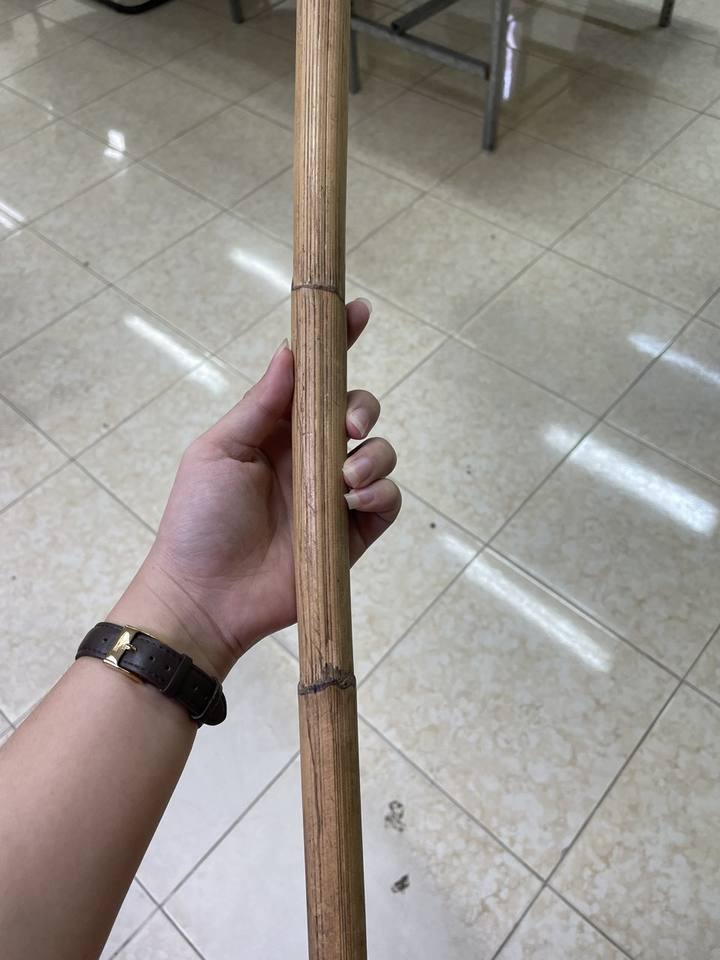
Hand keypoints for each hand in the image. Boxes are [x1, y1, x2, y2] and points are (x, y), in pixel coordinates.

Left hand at [109, 300, 400, 678]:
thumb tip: (290, 350)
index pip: (316, 382)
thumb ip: (261, 403)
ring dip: (374, 456)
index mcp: (277, 432)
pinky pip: (387, 502)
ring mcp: (334, 497)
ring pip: (380, 454)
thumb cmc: (199, 519)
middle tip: (352, 424)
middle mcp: (311, 458)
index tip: (358, 311)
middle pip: (358, 413)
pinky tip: (357, 499)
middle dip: (365, 407)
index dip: (339, 346)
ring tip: (345, 479)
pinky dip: (382, 493)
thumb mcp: (220, 449)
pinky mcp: (351, 535)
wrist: (207, 595)